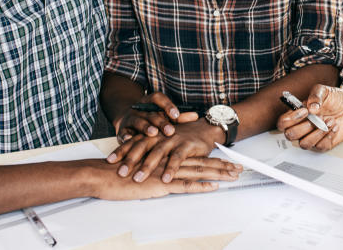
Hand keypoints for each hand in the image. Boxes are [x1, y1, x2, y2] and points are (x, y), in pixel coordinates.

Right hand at [92, 156, 241, 200]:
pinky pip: (185, 185)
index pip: (195, 158)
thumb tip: (166, 173)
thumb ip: (155, 167)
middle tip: (240, 168)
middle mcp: (170, 161)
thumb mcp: (141, 166)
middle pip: (202, 163)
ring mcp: (167, 172)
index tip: (228, 161)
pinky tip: (213, 186)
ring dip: (218, 173)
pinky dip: (200, 186)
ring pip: (198, 171)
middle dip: (223, 166)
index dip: (213, 159)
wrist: (102, 174)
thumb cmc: (119, 172)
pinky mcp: (161, 184)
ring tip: (234, 175)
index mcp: (167, 157)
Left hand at [106, 119, 222, 182]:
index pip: (134, 141)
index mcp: (153, 134)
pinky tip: (165, 179)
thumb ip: (149, 149)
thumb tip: (129, 162)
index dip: (121, 150)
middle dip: (130, 159)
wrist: (205, 129)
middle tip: (120, 172)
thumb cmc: (181, 137)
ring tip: (138, 178)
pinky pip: (177, 158)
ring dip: (147, 165)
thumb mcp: (162, 140)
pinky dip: (171, 169)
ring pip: (158, 152)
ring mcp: (174, 140)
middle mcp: (161, 136)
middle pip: (142, 146)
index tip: (108, 161)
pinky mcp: (187, 146)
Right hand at [113, 92, 198, 140]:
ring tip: (153, 133)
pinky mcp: (122, 130)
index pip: (158, 99)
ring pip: (138, 122)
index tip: (177, 115)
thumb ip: (179, 117)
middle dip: (161, 122)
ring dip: (145, 127)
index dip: (167, 106)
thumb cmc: (153, 118)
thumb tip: (196, 116)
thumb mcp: (164, 115)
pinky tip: (129, 140)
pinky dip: (125, 137)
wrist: (127, 118)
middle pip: (151, 114)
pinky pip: (123, 132)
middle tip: (171, 131)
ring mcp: (130, 119)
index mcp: (151, 102)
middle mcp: (140, 109)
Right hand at [276, 84, 342, 150]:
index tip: (305, 111)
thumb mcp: (324, 91)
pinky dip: (328, 136)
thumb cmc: (335, 99)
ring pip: (304, 144)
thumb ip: (315, 95)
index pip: (283, 123)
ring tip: (329, 121)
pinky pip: (320, 147)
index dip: (290, 119)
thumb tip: (311, 108)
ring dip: (317, 133)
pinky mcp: (323, 144)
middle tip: (318, 117)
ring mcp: (312, 137)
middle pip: (290, 135)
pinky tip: (334, 127)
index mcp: (297, 115)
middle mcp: (302, 128)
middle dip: (305, 126)